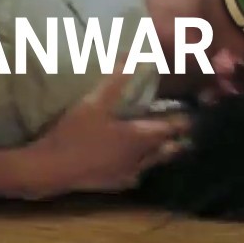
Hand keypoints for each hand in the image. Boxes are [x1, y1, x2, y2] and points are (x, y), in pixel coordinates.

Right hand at [26, 70, 189, 197]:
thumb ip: (115, 80)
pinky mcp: (116, 184)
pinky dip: (141, 165)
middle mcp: (141, 158)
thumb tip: (132, 57)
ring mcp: (129, 174)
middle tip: (180, 127)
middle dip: (178, 139)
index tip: (191, 112)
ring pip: (154, 164)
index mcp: (140, 137)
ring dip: (160, 152)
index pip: (172, 129)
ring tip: (161, 142)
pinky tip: (131, 160)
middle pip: (169, 149)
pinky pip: (137, 174)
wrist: (52, 169)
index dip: (183, 120)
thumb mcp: (94, 102)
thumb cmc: (76, 133)